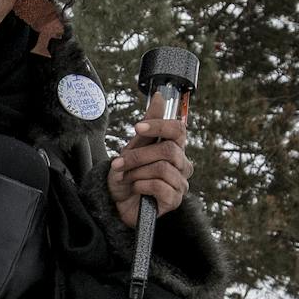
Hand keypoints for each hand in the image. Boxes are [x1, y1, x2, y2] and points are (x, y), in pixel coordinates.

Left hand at [107, 96, 191, 229]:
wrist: (115, 202)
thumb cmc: (127, 173)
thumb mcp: (134, 146)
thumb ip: (148, 124)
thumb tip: (159, 96)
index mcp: (174, 148)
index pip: (178, 130)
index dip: (159, 126)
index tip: (137, 127)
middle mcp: (182, 164)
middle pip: (168, 150)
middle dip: (138, 156)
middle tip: (119, 163)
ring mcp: (180, 183)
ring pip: (162, 168)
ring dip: (136, 173)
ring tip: (126, 178)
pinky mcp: (175, 200)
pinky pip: (160, 186)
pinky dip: (141, 186)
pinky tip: (135, 189)